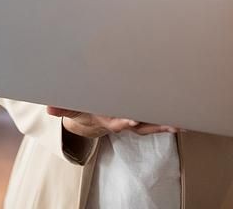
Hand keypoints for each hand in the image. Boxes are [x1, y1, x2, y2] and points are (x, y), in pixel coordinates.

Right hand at [46, 106, 182, 137]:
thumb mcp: (73, 108)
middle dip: (154, 124)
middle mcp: (124, 121)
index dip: (123, 121)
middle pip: (140, 126)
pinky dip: (170, 120)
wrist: (94, 118)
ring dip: (166, 124)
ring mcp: (135, 121)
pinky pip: (158, 119)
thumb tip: (47, 109)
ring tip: (182, 123)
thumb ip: (63, 107)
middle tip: (169, 123)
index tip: (131, 120)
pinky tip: (185, 118)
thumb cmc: (85, 108)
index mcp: (108, 118)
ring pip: (152, 124)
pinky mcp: (144, 116)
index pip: (116, 121)